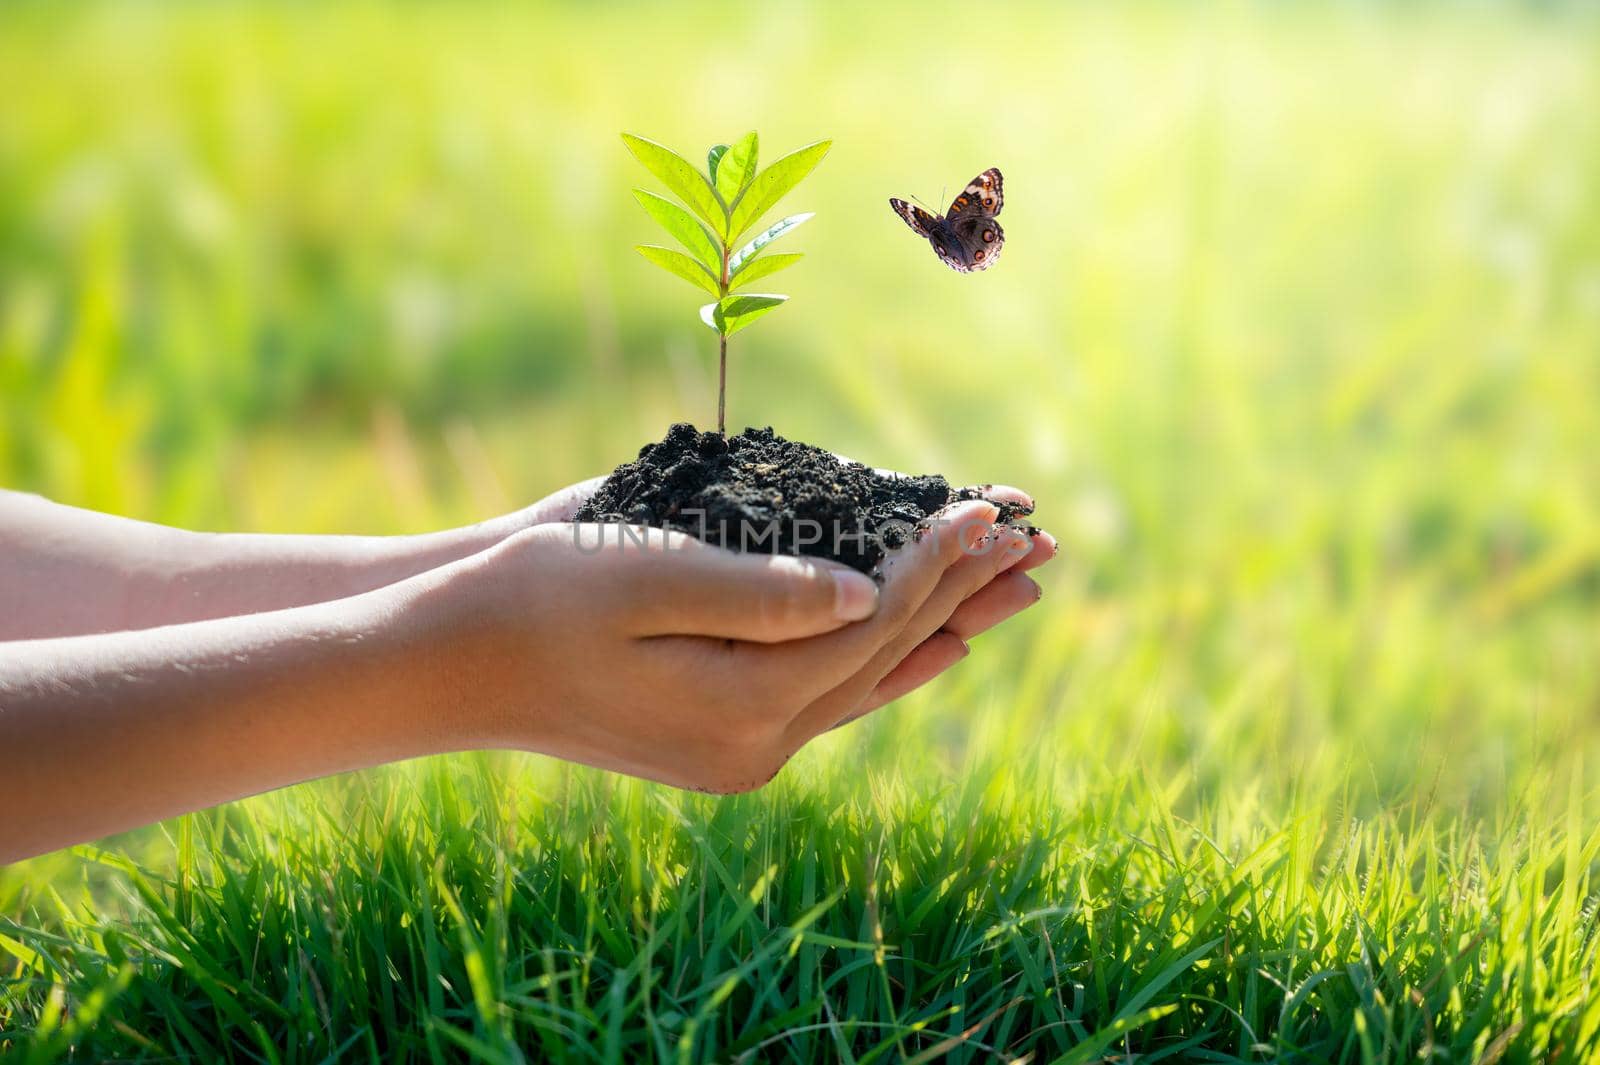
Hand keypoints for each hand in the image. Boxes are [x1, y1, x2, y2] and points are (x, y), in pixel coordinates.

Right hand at [415, 497, 1055, 792]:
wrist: (452, 663)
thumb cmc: (532, 599)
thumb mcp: (641, 578)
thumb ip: (759, 592)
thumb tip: (867, 594)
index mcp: (740, 708)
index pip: (869, 624)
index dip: (932, 562)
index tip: (987, 506)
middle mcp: (755, 745)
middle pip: (887, 655)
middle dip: (962, 591)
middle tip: (1038, 538)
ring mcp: (743, 749)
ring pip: (871, 678)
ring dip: (944, 625)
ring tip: (1016, 588)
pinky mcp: (726, 735)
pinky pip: (833, 693)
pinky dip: (889, 658)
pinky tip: (934, 644)